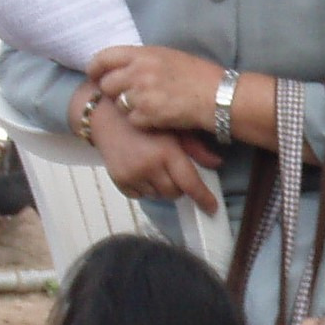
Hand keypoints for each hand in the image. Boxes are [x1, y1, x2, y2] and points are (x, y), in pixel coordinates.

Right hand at [87, 99, 220, 211]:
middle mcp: (149, 167)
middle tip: (175, 171)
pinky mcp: (120, 181)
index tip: (211, 207)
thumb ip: (196, 148)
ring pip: (157, 195)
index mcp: (166, 152)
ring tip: (156, 167)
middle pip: (174, 193)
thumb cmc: (145, 120)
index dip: (203, 197)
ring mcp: (133, 176)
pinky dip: (145, 188)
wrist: (107, 116)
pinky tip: (142, 170)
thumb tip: (217, 163)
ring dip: (162, 187)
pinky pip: (140, 196)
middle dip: (179, 186)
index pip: (190, 183)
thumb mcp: (174, 128)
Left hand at [88, 45, 223, 133]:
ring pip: (119, 104)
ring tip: (149, 106)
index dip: (95, 67)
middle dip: (114, 92)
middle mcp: (139, 71)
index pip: (105, 57)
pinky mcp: (147, 114)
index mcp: (144, 53)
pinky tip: (157, 117)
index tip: (93, 74)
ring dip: (129, 108)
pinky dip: (142, 122)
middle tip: (127, 96)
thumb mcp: (169, 57)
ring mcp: (142, 94)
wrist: (219, 97)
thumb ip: (143, 60)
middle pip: (107, 84)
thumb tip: (121, 67)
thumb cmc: (199, 76)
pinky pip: (132, 120)